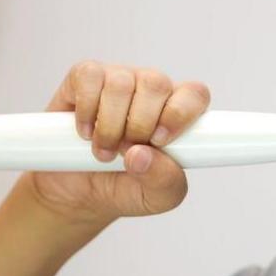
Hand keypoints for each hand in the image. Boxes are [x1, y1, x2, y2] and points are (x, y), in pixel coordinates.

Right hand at [23, 62, 210, 224]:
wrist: (80, 191)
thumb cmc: (126, 188)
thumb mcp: (155, 198)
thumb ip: (163, 181)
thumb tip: (141, 155)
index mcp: (178, 113)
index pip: (195, 94)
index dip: (180, 112)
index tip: (159, 141)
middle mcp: (151, 90)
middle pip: (156, 84)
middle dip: (138, 126)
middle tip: (125, 153)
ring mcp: (120, 79)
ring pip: (121, 83)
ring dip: (109, 125)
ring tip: (104, 151)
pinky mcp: (87, 77)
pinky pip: (90, 77)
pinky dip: (86, 110)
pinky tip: (87, 132)